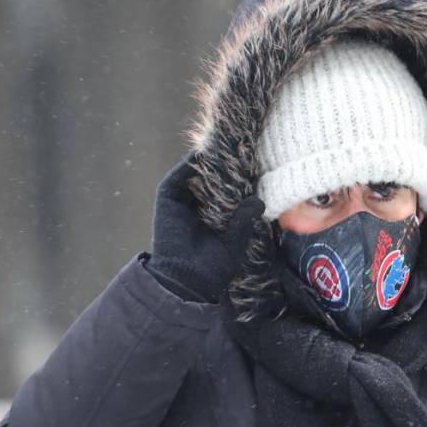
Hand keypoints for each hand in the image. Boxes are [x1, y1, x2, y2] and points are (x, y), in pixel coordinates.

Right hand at [148, 152, 265, 303]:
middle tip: (243, 147)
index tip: (256, 163)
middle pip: (211, 178)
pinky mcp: (167, 198)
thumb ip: (244, 221)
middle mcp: (197, 206)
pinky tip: (206, 154)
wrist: (186, 282)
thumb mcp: (234, 242)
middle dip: (225, 164)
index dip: (240, 177)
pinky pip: (179, 175)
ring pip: (196, 173)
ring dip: (209, 159)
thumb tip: (259, 200)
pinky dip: (191, 164)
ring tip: (227, 144)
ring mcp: (181, 201)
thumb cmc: (213, 269)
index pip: (228, 189)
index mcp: (214, 216)